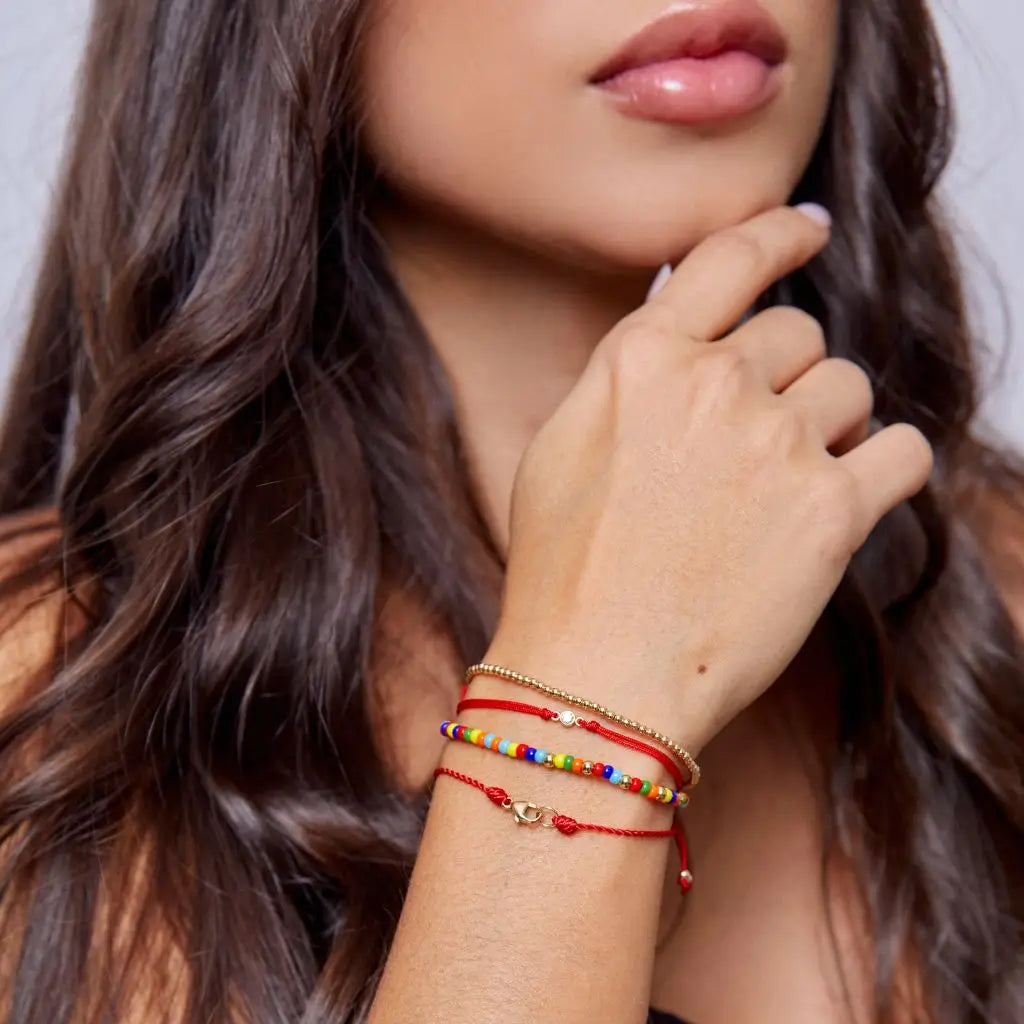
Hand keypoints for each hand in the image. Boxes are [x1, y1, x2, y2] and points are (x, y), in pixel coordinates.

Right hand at [485, 206, 933, 752]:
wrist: (596, 675)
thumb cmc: (565, 573)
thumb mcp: (561, 448)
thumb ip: (626, 377)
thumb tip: (679, 339)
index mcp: (643, 359)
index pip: (730, 259)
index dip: (779, 234)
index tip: (810, 228)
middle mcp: (714, 384)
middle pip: (798, 333)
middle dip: (786, 375)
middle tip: (755, 438)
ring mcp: (778, 442)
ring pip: (850, 388)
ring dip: (828, 426)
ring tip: (783, 487)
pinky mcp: (833, 510)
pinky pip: (903, 451)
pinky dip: (885, 466)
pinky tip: (851, 493)